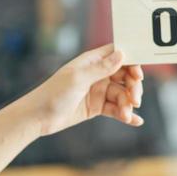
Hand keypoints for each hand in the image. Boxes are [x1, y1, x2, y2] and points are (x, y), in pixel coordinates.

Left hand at [23, 42, 143, 138]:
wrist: (38, 117)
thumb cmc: (53, 93)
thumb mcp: (78, 79)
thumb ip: (101, 68)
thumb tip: (121, 54)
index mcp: (91, 62)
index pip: (118, 55)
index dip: (131, 63)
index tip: (138, 75)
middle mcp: (96, 74)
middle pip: (124, 76)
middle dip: (132, 87)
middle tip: (135, 99)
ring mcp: (97, 91)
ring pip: (121, 95)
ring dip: (127, 104)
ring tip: (126, 115)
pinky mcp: (96, 107)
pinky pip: (115, 109)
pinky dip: (126, 114)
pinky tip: (135, 121)